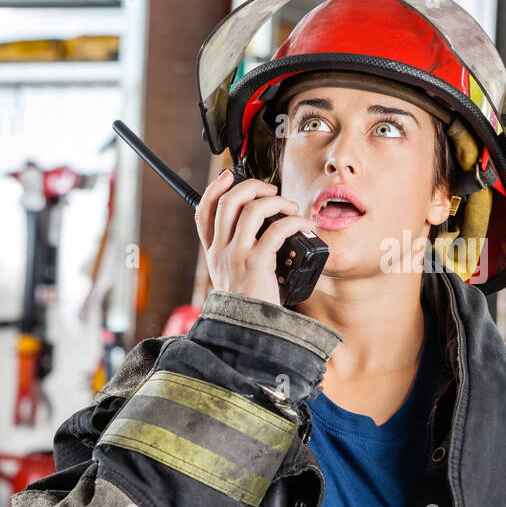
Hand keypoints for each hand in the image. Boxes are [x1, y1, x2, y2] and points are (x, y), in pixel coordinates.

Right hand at [195, 168, 315, 306]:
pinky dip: (293, 221)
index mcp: (213, 252)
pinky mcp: (256, 264)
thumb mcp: (233, 277)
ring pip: (250, 210)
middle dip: (251, 186)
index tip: (228, 176)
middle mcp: (220, 251)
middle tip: (271, 190)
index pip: (203, 212)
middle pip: (227, 202)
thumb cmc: (248, 305)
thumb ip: (239, 253)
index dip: (214, 189)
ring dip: (275, 201)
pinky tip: (303, 225)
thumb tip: (266, 228)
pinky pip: (276, 230)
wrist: (248, 331)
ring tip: (290, 207)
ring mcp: (236, 257)